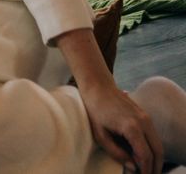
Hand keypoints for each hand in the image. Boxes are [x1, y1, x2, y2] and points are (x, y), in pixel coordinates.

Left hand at [58, 27, 162, 172]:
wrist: (98, 87)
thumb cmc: (95, 111)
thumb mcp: (100, 135)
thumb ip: (116, 152)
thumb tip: (132, 166)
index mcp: (132, 127)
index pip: (145, 155)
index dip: (146, 169)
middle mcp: (144, 122)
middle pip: (157, 150)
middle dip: (155, 166)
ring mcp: (146, 118)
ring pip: (158, 143)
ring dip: (155, 158)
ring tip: (147, 169)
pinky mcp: (145, 116)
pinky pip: (153, 136)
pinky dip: (153, 148)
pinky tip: (144, 156)